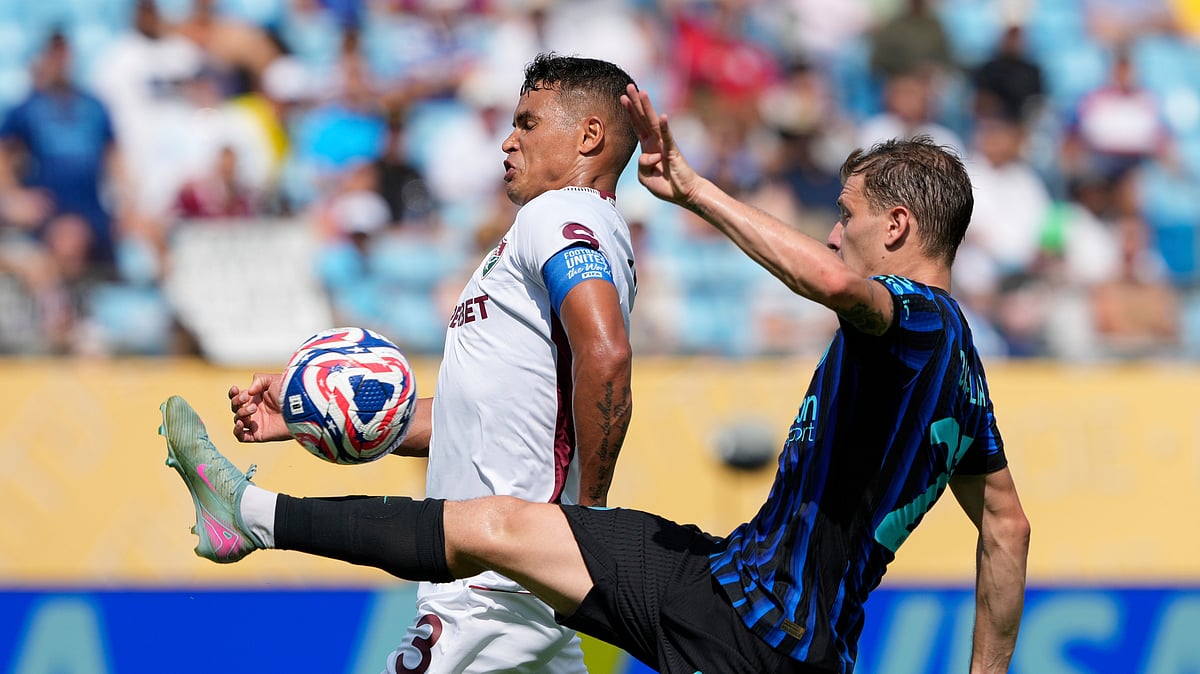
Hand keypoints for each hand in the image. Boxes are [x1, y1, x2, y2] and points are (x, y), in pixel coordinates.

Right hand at [228, 372, 290, 442]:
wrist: (301, 408)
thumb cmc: (290, 393)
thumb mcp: (274, 380)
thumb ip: (258, 380)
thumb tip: (248, 392)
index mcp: (258, 397)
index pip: (238, 396)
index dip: (233, 393)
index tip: (236, 389)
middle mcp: (256, 410)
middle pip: (235, 407)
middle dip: (237, 401)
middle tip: (248, 398)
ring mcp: (257, 423)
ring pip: (238, 420)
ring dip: (241, 413)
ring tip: (254, 408)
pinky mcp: (259, 434)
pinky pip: (241, 437)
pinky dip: (237, 431)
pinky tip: (241, 423)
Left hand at [620, 84, 702, 206]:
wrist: (684, 193)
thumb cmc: (666, 185)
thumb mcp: (645, 177)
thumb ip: (641, 165)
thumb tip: (648, 155)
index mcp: (647, 147)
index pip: (636, 125)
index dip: (629, 112)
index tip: (622, 97)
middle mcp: (655, 142)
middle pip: (643, 118)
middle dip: (635, 102)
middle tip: (629, 85)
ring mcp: (664, 145)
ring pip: (653, 123)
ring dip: (647, 107)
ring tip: (641, 92)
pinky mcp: (672, 151)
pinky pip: (667, 138)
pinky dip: (664, 128)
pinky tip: (662, 117)